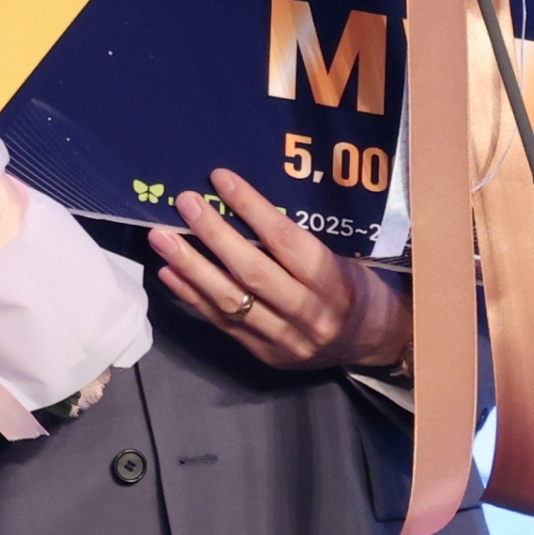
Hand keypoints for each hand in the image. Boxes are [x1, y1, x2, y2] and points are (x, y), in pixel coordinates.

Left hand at [148, 169, 410, 371]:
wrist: (373, 341)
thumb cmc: (355, 283)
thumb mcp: (340, 254)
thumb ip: (296, 238)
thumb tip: (240, 199)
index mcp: (332, 280)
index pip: (285, 240)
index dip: (251, 208)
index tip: (220, 179)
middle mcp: (308, 313)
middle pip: (252, 272)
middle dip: (213, 235)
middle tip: (184, 203)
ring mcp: (284, 339)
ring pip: (230, 301)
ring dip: (190, 267)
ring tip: (160, 238)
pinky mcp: (265, 355)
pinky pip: (222, 323)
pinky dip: (191, 296)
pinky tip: (168, 273)